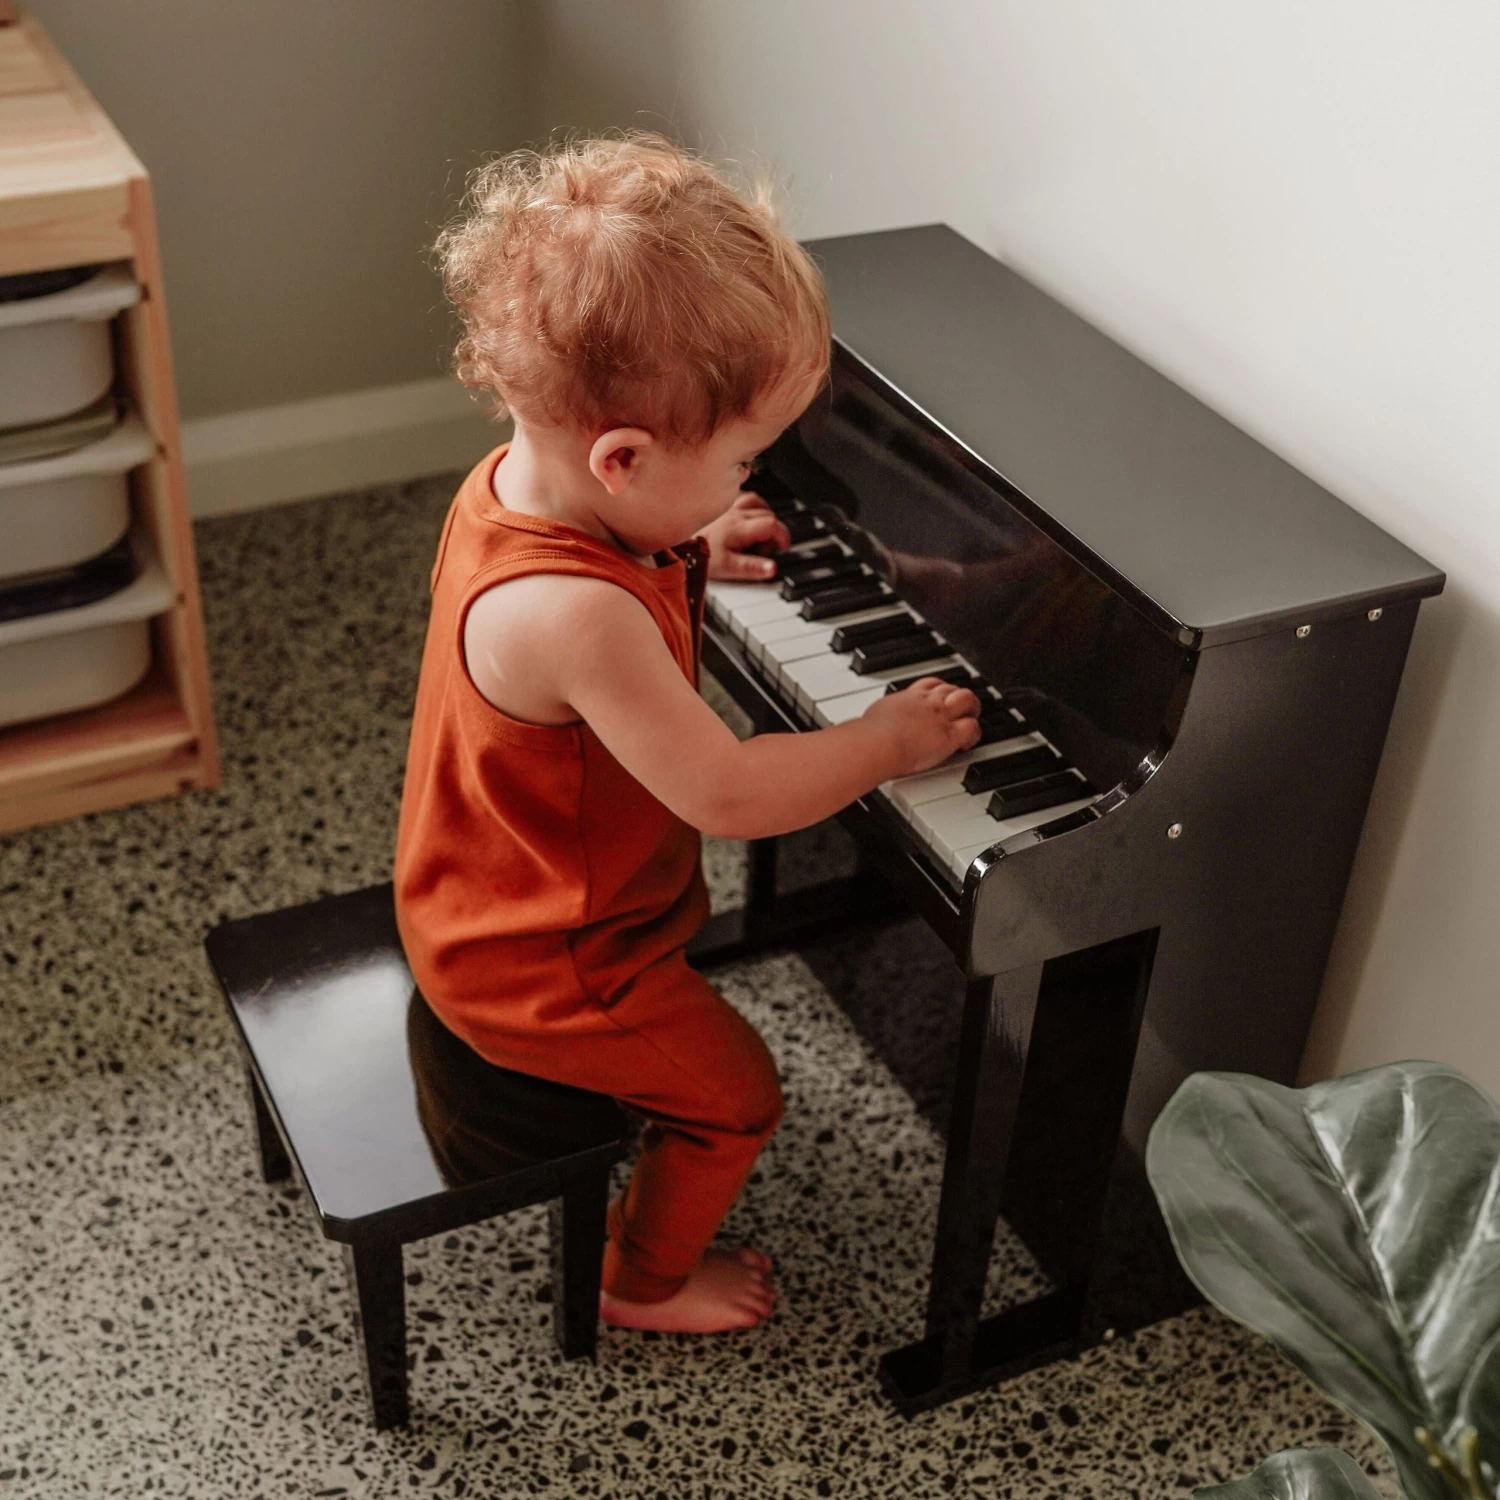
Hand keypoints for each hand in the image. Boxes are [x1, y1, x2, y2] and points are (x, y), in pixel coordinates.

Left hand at [697, 494, 789, 580]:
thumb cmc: (698, 556)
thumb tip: (772, 568)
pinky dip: (747, 502)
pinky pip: (738, 494)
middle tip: (764, 548)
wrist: (675, 544)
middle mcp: (734, 512)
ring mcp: (726, 506)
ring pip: (755, 501)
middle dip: (773, 532)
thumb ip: (752, 567)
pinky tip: (744, 510)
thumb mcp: (728, 567)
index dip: (783, 536)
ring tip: (759, 531)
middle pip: (767, 514)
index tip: (782, 548)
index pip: (772, 525)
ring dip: (763, 514)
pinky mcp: (717, 504)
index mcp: (740, 527)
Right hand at [861, 678, 980, 776]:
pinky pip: (972, 728)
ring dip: (971, 709)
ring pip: (967, 701)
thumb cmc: (869, 734)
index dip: (940, 689)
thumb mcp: (874, 716)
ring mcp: (941, 716)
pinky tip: (966, 743)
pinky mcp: (949, 735)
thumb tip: (867, 726)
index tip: (941, 696)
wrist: (878, 742)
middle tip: (962, 708)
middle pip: (953, 688)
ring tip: (970, 720)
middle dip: (960, 697)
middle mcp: (927, 702)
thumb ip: (879, 719)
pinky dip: (974, 734)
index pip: (931, 684)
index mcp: (909, 697)